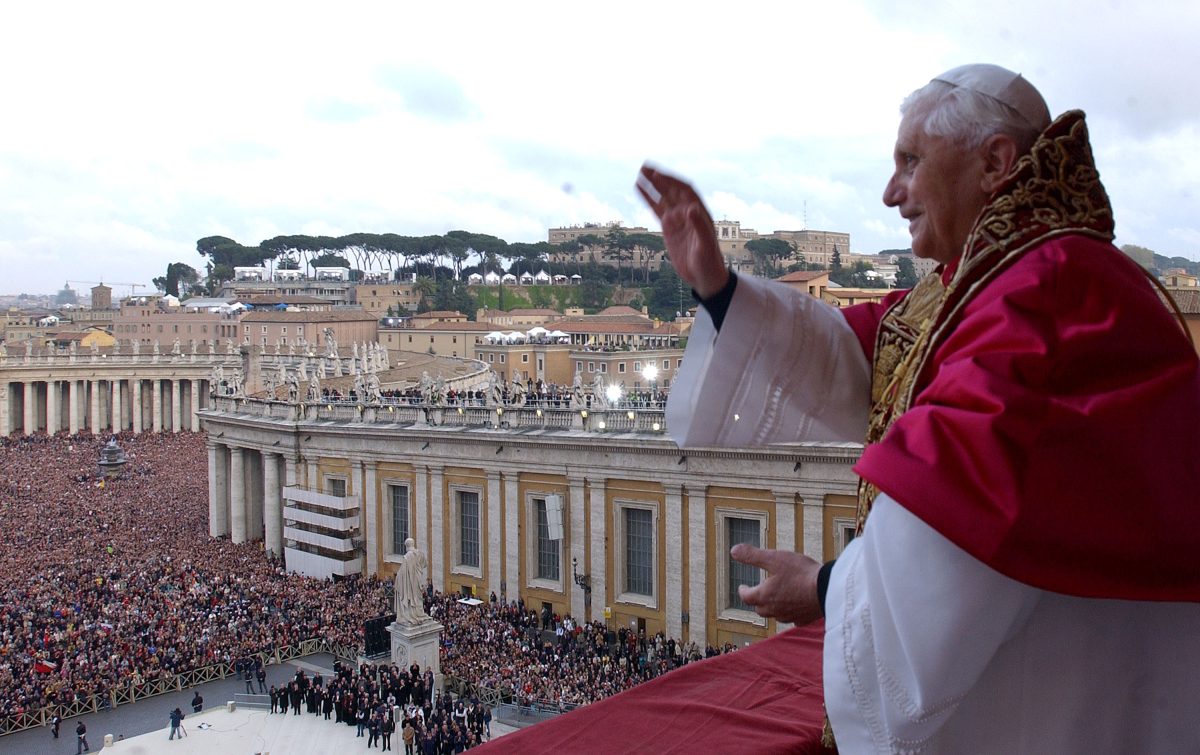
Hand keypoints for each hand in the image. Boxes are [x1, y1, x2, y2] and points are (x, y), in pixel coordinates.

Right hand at [636, 164, 728, 298]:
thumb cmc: (709, 261)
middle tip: (645, 167)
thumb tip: (690, 208)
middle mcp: (688, 212)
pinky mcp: (669, 228)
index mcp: (699, 212)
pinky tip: (640, 189)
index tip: (658, 175)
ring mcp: (677, 219)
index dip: (672, 182)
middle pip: (672, 190)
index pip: (685, 191)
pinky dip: (648, 199)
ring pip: (663, 197)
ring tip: (641, 173)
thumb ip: (699, 226)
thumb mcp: (705, 245)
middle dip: (660, 178)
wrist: (705, 276)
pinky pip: (657, 209)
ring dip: (653, 184)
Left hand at [731, 544, 822, 625]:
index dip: (743, 591)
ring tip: (775, 599)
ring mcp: (790, 616)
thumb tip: (733, 551)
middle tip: (757, 593)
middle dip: (756, 600)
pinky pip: (793, 618)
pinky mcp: (804, 619)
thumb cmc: (801, 573)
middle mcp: (774, 609)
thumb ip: (753, 555)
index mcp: (764, 596)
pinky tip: (794, 607)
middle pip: (759, 608)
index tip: (742, 587)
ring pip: (775, 614)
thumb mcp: (774, 558)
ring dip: (772, 607)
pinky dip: (790, 612)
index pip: (747, 596)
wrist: (827, 589)